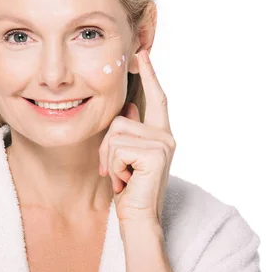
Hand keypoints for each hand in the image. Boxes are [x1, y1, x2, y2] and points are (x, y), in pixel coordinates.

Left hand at [98, 50, 175, 225]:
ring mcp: (163, 144)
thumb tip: (126, 107)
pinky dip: (113, 167)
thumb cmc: (129, 189)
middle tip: (115, 173)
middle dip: (106, 148)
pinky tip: (125, 181)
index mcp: (160, 134)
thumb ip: (128, 132)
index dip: (149, 75)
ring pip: (115, 134)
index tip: (142, 53)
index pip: (156, 98)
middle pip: (119, 120)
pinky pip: (117, 149)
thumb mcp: (125, 157)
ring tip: (122, 177)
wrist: (138, 218)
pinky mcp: (155, 154)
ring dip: (108, 160)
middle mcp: (166, 136)